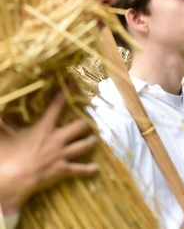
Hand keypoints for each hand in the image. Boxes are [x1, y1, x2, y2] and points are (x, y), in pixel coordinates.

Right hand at [0, 92, 97, 215]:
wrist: (13, 179)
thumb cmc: (6, 155)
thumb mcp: (3, 134)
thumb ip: (4, 121)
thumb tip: (0, 109)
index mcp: (44, 128)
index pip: (56, 106)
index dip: (65, 94)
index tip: (73, 84)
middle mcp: (57, 139)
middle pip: (79, 126)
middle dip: (86, 122)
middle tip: (90, 119)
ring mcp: (62, 154)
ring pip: (84, 145)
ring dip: (91, 142)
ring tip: (95, 139)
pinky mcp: (64, 169)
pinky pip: (80, 169)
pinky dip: (89, 169)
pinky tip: (96, 168)